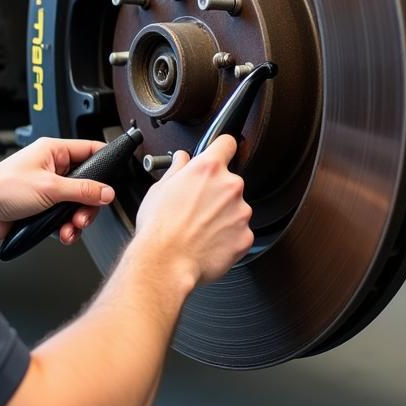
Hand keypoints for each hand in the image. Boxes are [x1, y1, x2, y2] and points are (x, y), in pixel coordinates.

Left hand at [0, 137, 112, 244]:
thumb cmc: (1, 187)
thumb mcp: (49, 187)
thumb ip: (82, 190)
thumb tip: (105, 192)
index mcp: (53, 151)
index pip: (89, 150)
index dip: (104, 162)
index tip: (115, 176)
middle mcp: (51, 169)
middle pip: (86, 184)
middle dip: (88, 204)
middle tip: (84, 215)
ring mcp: (47, 190)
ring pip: (76, 205)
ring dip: (76, 220)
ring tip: (71, 228)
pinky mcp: (42, 210)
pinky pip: (63, 218)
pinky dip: (65, 228)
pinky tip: (62, 234)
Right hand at [133, 135, 252, 284]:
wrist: (166, 263)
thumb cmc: (159, 228)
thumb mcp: (160, 188)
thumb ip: (177, 168)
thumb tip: (182, 159)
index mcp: (208, 168)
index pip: (226, 143)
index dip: (222, 148)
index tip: (221, 153)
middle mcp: (230, 186)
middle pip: (230, 181)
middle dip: (217, 191)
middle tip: (196, 207)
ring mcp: (241, 212)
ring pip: (236, 208)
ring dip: (223, 215)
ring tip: (200, 228)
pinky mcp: (246, 236)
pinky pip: (239, 231)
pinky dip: (228, 236)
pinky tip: (208, 242)